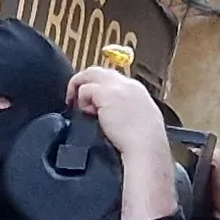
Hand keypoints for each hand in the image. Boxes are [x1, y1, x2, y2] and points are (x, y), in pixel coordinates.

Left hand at [71, 67, 174, 219]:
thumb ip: (124, 113)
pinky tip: (86, 114)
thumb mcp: (138, 122)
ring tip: (75, 105)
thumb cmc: (144, 143)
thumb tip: (107, 115)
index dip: (97, 88)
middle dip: (84, 82)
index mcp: (136, 90)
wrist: (146, 147)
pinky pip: (85, 89)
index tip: (90, 103)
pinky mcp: (106, 94)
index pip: (112, 79)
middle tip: (74, 99)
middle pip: (99, 71)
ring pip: (90, 74)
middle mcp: (127, 84)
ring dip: (79, 89)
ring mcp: (117, 87)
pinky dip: (81, 100)